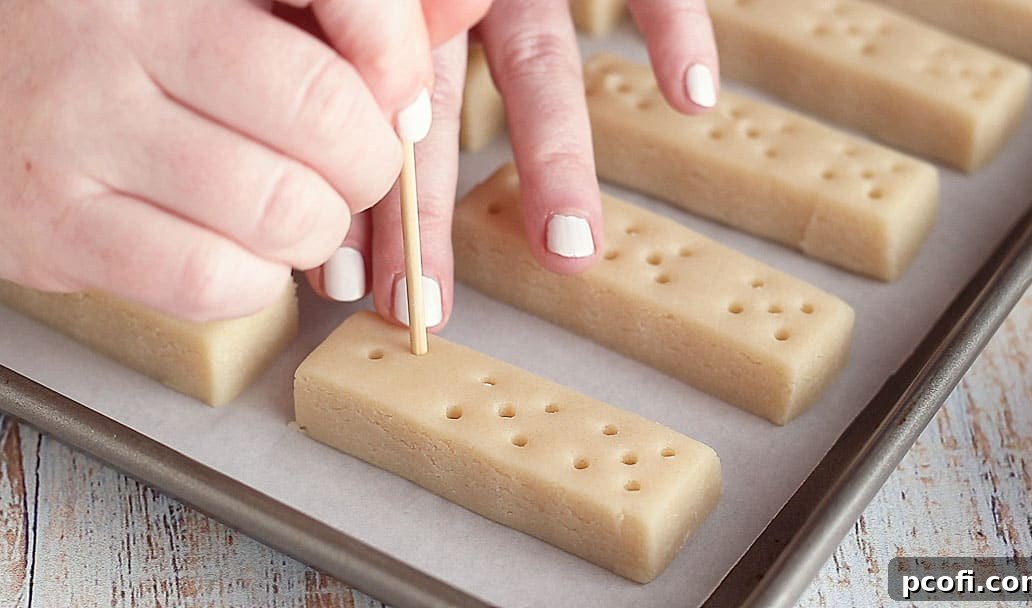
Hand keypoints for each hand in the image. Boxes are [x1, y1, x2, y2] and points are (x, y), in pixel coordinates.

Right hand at [0, 0, 484, 319]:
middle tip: (350, 164)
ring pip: (284, 212)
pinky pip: (214, 281)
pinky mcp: (55, 228)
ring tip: (293, 210)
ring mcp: (79, 133)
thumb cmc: (108, 34)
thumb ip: (344, 5)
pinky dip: (258, 282)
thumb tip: (465, 6)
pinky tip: (240, 252)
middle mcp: (120, 34)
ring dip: (318, 229)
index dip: (399, 60)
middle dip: (371, 163)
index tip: (399, 95)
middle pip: (328, 120)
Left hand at [307, 0, 718, 332]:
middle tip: (421, 311)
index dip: (359, 197)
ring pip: (536, 61)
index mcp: (395, 4)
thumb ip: (354, 23)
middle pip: (436, 109)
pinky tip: (694, 94)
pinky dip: (673, 23)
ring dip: (554, 157)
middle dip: (427, 212)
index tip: (343, 286)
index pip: (372, 111)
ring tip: (567, 249)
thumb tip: (338, 132)